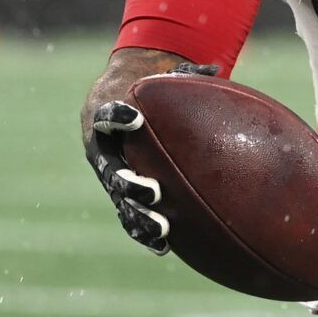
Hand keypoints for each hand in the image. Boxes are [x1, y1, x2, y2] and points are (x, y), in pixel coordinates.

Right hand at [86, 61, 217, 253]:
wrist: (112, 104)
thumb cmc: (141, 89)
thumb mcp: (157, 77)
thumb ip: (182, 75)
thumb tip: (215, 69)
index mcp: (105, 116)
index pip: (106, 116)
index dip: (116, 117)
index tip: (133, 119)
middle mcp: (102, 149)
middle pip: (110, 168)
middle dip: (129, 182)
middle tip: (152, 191)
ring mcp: (109, 173)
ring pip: (119, 198)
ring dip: (138, 215)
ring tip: (161, 229)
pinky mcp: (118, 192)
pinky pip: (128, 214)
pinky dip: (143, 230)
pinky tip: (163, 247)